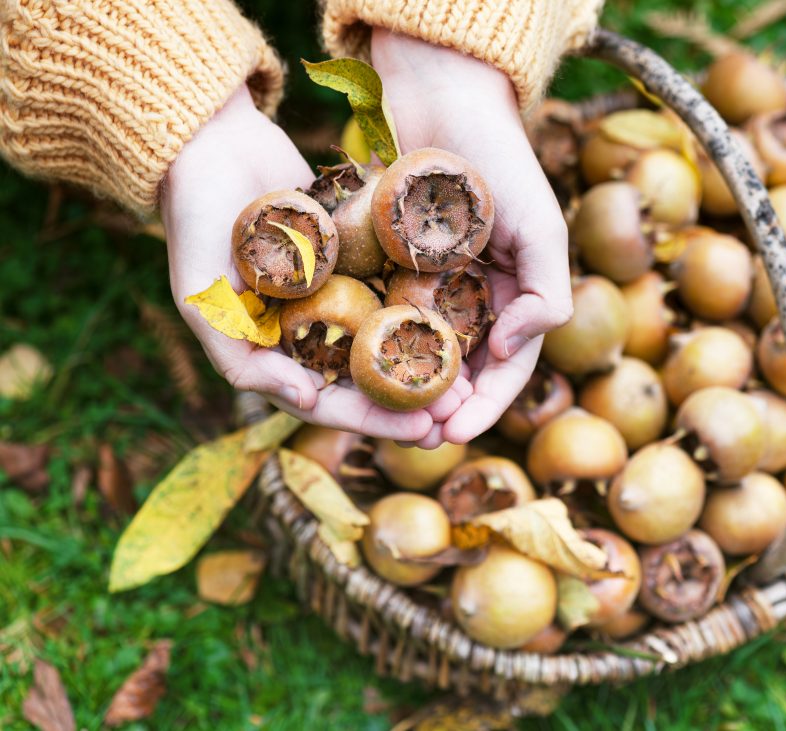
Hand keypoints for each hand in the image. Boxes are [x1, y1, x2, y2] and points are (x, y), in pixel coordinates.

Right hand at [162, 85, 451, 439]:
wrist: (212, 142)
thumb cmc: (194, 222)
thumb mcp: (200, 298)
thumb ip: (240, 358)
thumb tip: (305, 401)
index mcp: (273, 350)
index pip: (328, 401)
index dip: (374, 421)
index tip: (422, 430)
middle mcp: (308, 327)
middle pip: (366, 378)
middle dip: (410, 401)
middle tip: (457, 414)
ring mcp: (334, 291)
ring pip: (386, 337)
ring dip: (424, 361)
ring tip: (470, 377)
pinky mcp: (355, 254)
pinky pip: (393, 285)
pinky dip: (423, 303)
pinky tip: (464, 316)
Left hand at [372, 29, 572, 445]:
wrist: (441, 98)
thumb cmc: (499, 160)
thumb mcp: (540, 225)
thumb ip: (545, 291)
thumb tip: (510, 351)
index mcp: (515, 294)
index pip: (508, 367)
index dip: (487, 405)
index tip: (456, 430)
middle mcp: (475, 295)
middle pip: (461, 369)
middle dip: (444, 406)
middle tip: (417, 437)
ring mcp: (432, 283)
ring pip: (420, 351)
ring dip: (408, 387)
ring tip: (386, 414)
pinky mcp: (391, 265)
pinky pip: (384, 314)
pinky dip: (376, 345)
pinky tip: (354, 368)